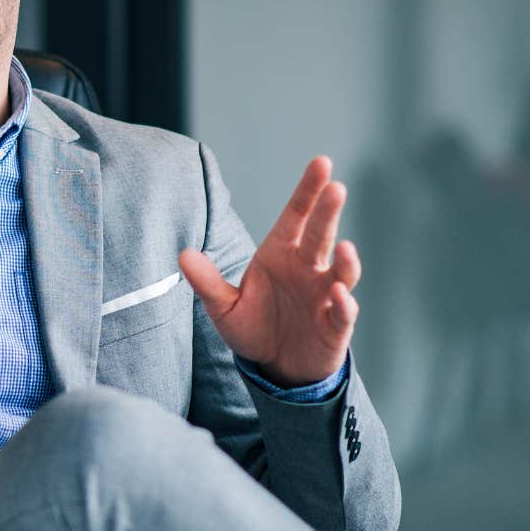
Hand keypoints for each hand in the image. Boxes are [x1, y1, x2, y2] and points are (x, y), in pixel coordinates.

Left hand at [178, 155, 360, 386]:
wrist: (275, 367)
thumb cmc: (253, 328)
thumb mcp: (223, 307)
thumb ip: (207, 282)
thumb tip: (183, 255)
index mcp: (280, 254)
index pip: (297, 214)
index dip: (308, 189)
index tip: (321, 163)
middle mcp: (308, 268)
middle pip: (321, 234)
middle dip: (328, 212)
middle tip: (336, 188)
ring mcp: (325, 295)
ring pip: (341, 271)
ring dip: (346, 260)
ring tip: (345, 248)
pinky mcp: (336, 325)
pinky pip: (344, 312)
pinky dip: (344, 303)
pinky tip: (338, 295)